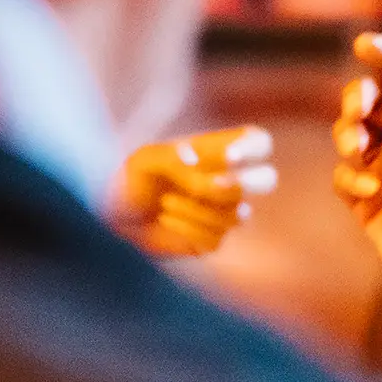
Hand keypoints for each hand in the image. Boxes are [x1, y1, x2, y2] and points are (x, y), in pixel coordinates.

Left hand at [115, 126, 276, 257]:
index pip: (259, 142)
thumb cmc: (131, 179)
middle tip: (212, 187)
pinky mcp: (211, 239)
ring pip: (238, 213)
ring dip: (199, 208)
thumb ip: (171, 156)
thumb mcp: (145, 159)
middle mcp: (228, 181)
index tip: (229, 157)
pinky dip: (188, 227)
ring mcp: (223, 213)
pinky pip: (217, 237)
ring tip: (165, 201)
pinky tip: (165, 218)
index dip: (253, 148)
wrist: (114, 217)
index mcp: (218, 152)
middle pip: (267, 179)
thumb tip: (194, 159)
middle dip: (244, 185)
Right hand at [332, 32, 381, 301]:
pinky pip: (342, 175)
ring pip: (347, 132)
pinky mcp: (363, 199)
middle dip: (358, 96)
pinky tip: (370, 190)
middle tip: (363, 110)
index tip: (365, 44)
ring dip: (346, 133)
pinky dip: (349, 176)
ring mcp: (381, 167)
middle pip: (368, 99)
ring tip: (359, 149)